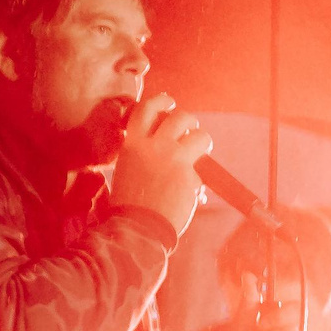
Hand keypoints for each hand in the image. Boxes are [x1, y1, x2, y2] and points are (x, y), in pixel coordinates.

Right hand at [109, 94, 214, 234]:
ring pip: (199, 135)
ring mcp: (173, 159)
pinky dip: (199, 180)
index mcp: (132, 144)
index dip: (160, 101)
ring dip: (203, 141)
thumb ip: (144, 156)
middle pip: (179, 116)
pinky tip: (192, 193)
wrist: (137, 229)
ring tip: (202, 150)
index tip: (169, 101)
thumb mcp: (127, 172)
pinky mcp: (190, 175)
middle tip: (190, 130)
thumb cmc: (128, 206)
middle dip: (189, 121)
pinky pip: (202, 170)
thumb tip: (168, 147)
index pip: (146, 109)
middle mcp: (153, 146)